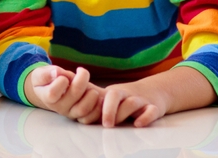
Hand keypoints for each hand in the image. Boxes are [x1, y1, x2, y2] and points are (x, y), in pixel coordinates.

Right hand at [23, 65, 101, 120]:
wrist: (49, 91)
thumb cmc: (46, 80)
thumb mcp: (40, 74)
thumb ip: (46, 74)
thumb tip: (57, 73)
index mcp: (47, 97)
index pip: (53, 93)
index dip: (61, 81)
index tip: (63, 76)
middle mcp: (59, 107)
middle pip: (73, 96)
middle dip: (81, 80)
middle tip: (81, 72)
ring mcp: (70, 113)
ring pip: (83, 108)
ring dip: (91, 94)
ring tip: (90, 86)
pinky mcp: (80, 116)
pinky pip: (91, 117)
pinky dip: (98, 106)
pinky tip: (97, 96)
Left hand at [90, 68, 215, 127]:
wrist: (153, 91)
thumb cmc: (123, 99)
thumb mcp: (106, 95)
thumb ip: (87, 96)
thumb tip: (63, 94)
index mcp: (111, 94)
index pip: (99, 94)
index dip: (92, 105)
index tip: (85, 116)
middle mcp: (125, 95)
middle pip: (115, 95)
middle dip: (108, 109)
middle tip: (105, 124)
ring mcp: (140, 101)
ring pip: (132, 102)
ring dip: (123, 113)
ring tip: (116, 125)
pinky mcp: (154, 107)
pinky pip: (151, 110)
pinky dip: (146, 117)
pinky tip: (138, 124)